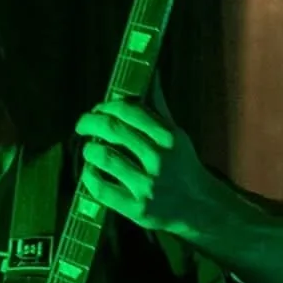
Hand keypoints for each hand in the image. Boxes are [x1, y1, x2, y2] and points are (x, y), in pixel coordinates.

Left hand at [74, 93, 220, 238]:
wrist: (199, 208)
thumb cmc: (182, 167)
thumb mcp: (177, 136)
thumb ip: (159, 108)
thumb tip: (151, 74)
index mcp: (169, 138)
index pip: (130, 111)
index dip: (107, 106)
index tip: (98, 109)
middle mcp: (159, 160)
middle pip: (113, 130)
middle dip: (90, 122)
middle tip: (82, 125)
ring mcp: (147, 186)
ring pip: (105, 157)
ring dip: (89, 150)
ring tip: (89, 150)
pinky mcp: (137, 208)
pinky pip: (102, 188)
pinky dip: (90, 177)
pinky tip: (90, 172)